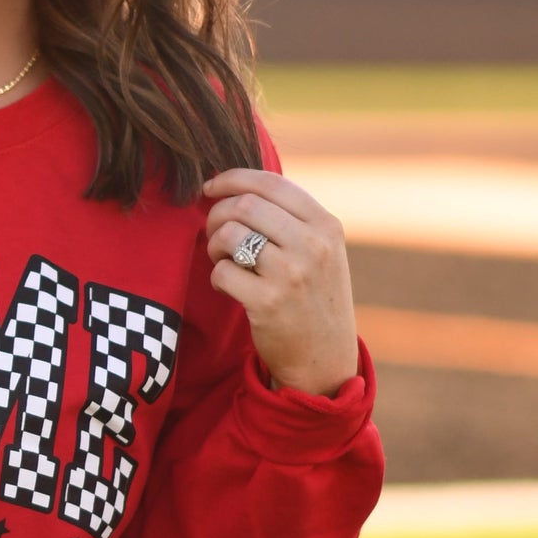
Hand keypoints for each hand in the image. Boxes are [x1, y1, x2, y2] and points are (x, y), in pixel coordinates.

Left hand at [203, 168, 359, 396]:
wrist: (325, 358)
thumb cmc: (313, 298)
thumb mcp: (322, 251)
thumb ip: (292, 218)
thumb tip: (237, 186)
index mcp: (327, 225)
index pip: (271, 183)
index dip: (232, 179)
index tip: (211, 187)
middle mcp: (313, 246)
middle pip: (244, 205)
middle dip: (217, 214)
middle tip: (213, 231)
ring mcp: (292, 274)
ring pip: (230, 235)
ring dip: (214, 245)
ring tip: (222, 259)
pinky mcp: (268, 303)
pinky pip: (222, 272)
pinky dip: (217, 277)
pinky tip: (229, 286)